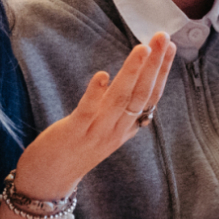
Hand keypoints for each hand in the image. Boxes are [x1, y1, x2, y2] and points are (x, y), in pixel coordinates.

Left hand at [11, 32, 174, 199]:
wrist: (49, 181)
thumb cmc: (76, 150)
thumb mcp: (106, 130)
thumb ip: (121, 109)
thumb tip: (134, 82)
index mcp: (126, 127)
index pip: (151, 96)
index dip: (162, 71)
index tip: (169, 46)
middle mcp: (116, 130)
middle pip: (141, 94)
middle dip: (155, 65)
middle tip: (162, 37)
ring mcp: (96, 132)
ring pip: (120, 100)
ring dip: (132, 73)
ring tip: (142, 49)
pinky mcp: (74, 133)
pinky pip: (88, 112)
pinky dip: (96, 94)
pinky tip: (102, 75)